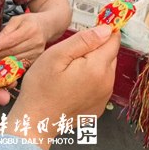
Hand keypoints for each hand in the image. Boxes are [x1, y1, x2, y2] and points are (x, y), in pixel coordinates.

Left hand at [0, 13, 48, 61]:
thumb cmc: (29, 21)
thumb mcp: (17, 20)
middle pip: (12, 52)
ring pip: (16, 60)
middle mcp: (35, 42)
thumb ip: (5, 31)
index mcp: (30, 29)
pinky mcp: (37, 59)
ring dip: (2, 61)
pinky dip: (10, 65)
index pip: (11, 40)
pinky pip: (21, 64)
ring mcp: (37, 52)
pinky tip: (3, 62)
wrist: (47, 26)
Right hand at [6, 26, 119, 149]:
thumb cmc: (41, 86)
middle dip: (96, 48)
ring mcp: (104, 97)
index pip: (113, 40)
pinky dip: (91, 80)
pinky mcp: (98, 108)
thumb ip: (84, 40)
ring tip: (69, 69)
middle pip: (110, 54)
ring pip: (105, 69)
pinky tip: (72, 84)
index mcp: (98, 67)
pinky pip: (100, 85)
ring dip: (93, 64)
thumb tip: (108, 29)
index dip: (104, 30)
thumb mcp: (57, 55)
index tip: (91, 28)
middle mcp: (107, 83)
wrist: (35, 121)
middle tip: (71, 53)